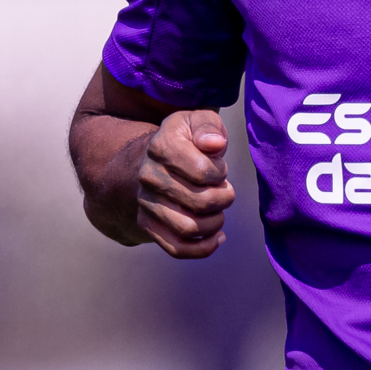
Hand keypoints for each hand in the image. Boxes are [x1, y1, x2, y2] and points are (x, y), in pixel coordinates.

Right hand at [134, 108, 234, 258]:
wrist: (158, 160)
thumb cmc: (188, 140)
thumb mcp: (198, 121)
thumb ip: (208, 127)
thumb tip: (214, 144)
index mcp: (161, 146)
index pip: (202, 171)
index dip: (220, 173)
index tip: (219, 168)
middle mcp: (148, 175)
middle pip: (199, 202)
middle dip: (223, 198)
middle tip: (224, 189)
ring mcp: (146, 202)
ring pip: (189, 228)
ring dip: (215, 223)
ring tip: (219, 210)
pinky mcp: (147, 224)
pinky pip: (176, 248)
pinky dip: (203, 248)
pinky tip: (217, 236)